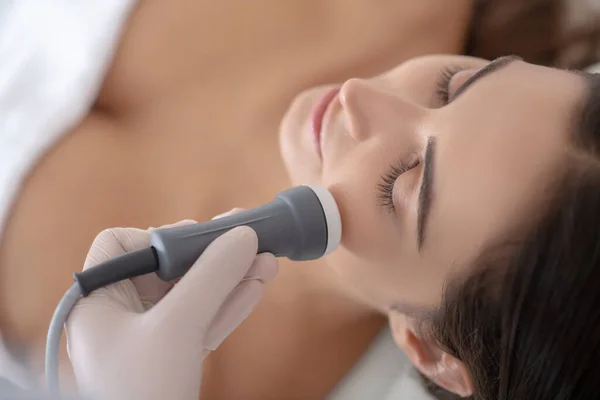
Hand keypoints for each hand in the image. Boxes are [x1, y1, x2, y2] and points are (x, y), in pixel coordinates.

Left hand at [65, 214, 277, 399]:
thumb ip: (211, 277)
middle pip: (168, 269)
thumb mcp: (178, 327)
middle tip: (251, 239)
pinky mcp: (171, 357)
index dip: (157, 237)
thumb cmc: (143, 394)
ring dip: (230, 279)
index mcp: (99, 301)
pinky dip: (227, 305)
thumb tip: (243, 235)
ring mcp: (147, 338)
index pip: (121, 246)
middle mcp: (119, 316)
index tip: (195, 243)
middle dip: (213, 256)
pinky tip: (255, 288)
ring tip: (267, 262)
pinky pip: (200, 321)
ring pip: (191, 296)